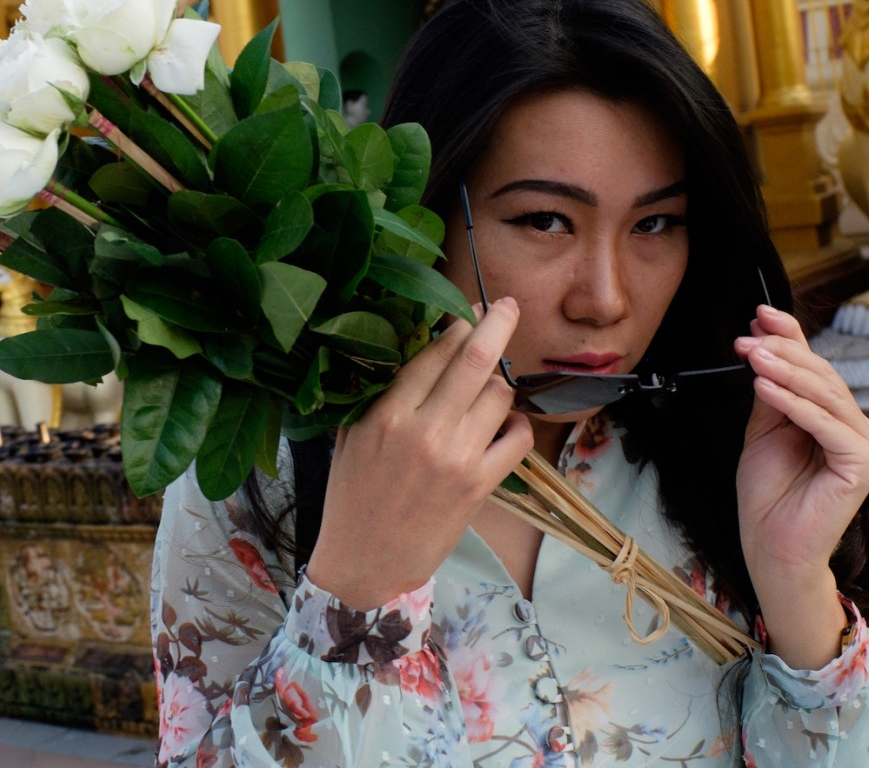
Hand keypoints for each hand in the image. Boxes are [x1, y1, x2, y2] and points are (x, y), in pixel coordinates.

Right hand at [305, 298, 534, 609]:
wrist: (364, 562)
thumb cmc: (351, 497)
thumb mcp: (350, 437)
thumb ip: (378, 395)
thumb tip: (410, 350)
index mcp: (386, 415)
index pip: (433, 352)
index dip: (457, 323)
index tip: (469, 307)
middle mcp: (424, 430)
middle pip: (475, 360)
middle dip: (497, 324)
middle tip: (508, 305)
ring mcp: (456, 458)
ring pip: (499, 395)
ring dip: (501, 384)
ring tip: (489, 390)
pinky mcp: (479, 486)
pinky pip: (517, 438)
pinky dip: (518, 424)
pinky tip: (506, 424)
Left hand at [732, 305, 868, 665]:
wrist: (770, 544)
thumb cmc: (767, 494)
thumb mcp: (763, 429)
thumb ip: (769, 391)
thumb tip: (763, 343)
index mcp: (832, 416)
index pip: (813, 367)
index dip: (789, 337)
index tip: (759, 314)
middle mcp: (854, 426)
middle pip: (820, 377)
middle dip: (781, 352)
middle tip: (747, 337)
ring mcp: (864, 444)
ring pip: (824, 395)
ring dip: (785, 371)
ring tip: (753, 354)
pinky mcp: (863, 463)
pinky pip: (825, 425)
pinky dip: (794, 404)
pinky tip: (766, 388)